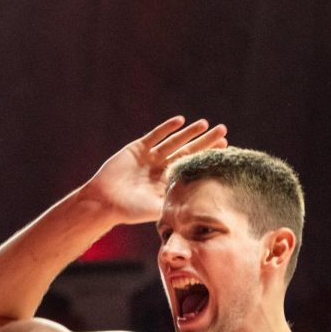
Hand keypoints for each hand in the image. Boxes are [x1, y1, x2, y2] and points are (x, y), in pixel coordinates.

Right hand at [82, 117, 227, 223]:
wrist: (104, 202)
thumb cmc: (131, 210)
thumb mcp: (159, 209)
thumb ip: (178, 203)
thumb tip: (204, 207)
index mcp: (170, 182)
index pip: (194, 167)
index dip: (209, 157)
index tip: (226, 149)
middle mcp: (162, 168)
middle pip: (188, 151)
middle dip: (206, 141)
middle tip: (223, 130)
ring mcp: (151, 157)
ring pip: (174, 142)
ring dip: (189, 133)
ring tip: (205, 124)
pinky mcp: (138, 148)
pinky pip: (155, 136)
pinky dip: (167, 128)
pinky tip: (180, 121)